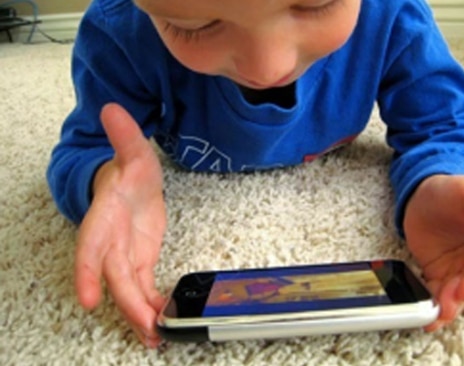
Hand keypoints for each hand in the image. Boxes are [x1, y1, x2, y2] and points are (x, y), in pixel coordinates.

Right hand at [75, 103, 166, 346]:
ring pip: (128, 289)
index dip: (88, 270)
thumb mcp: (133, 152)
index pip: (91, 244)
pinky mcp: (139, 261)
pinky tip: (164, 321)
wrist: (131, 184)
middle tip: (147, 327)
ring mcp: (125, 254)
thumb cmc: (127, 170)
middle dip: (127, 303)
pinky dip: (151, 305)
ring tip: (156, 336)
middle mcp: (111, 241)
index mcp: (105, 216)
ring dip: (140, 314)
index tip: (87, 297)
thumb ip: (125, 136)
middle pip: (115, 276)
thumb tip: (112, 108)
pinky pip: (142, 288)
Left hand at [403, 175, 463, 330]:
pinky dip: (431, 303)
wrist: (424, 194)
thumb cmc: (451, 191)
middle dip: (461, 297)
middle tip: (448, 305)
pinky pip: (437, 292)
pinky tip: (425, 315)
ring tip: (434, 316)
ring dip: (447, 306)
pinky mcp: (440, 274)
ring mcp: (461, 269)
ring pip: (457, 293)